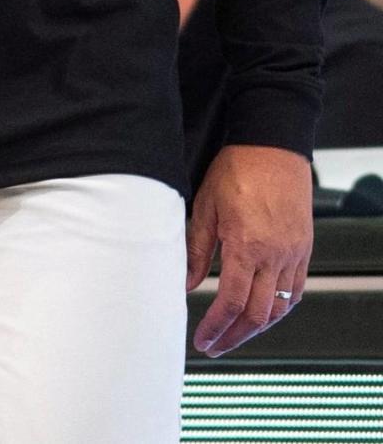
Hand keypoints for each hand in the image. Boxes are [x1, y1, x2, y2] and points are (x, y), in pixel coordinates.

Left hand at [187, 144, 312, 356]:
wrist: (273, 144)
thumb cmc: (238, 168)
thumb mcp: (206, 205)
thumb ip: (197, 249)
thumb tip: (187, 284)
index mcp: (247, 245)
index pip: (231, 303)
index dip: (215, 327)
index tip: (202, 339)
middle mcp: (274, 255)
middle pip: (257, 315)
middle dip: (234, 337)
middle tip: (216, 346)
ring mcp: (293, 253)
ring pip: (279, 308)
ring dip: (257, 328)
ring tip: (236, 334)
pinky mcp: (303, 248)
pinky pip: (296, 290)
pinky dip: (280, 308)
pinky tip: (264, 311)